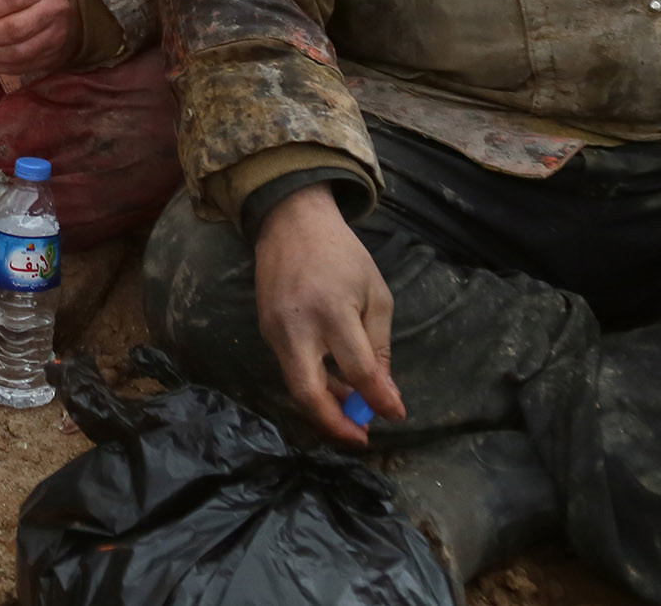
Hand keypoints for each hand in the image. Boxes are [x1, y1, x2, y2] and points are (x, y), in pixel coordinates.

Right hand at [253, 183, 403, 446]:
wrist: (291, 222)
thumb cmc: (342, 255)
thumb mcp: (375, 293)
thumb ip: (378, 345)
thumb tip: (384, 394)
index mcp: (331, 310)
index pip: (357, 369)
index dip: (378, 398)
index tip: (396, 414)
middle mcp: (296, 325)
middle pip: (308, 392)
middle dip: (335, 424)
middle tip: (361, 438)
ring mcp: (274, 329)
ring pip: (297, 385)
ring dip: (326, 406)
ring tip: (355, 413)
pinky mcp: (265, 330)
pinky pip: (291, 368)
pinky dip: (314, 383)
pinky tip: (336, 386)